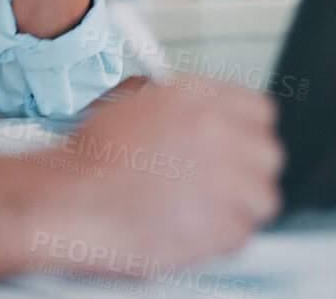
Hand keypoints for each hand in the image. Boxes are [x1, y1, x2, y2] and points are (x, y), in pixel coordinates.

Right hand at [0, 76, 282, 279]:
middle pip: (267, 153)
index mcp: (194, 97)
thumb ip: (171, 107)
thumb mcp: (126, 105)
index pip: (258, 110)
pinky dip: (218, 240)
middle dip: (245, 172)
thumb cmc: (85, 162)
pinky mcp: (223, 222)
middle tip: (219, 184)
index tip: (235, 146)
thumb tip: (188, 115)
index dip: (244, 133)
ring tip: (201, 212)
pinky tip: (188, 231)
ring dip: (236, 208)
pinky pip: (242, 234)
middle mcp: (216, 130)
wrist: (68, 199)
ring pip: (262, 197)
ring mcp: (224, 176)